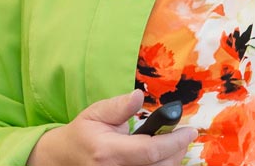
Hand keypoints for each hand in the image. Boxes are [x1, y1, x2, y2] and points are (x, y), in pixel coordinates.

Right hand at [26, 90, 198, 165]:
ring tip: (172, 143)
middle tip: (182, 134)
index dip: (174, 141)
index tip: (190, 130)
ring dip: (172, 159)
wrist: (64, 159)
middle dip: (177, 149)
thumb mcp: (95, 113)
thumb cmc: (83, 133)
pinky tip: (162, 156)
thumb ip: (118, 106)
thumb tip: (139, 95)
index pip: (150, 151)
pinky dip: (162, 165)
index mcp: (108, 152)